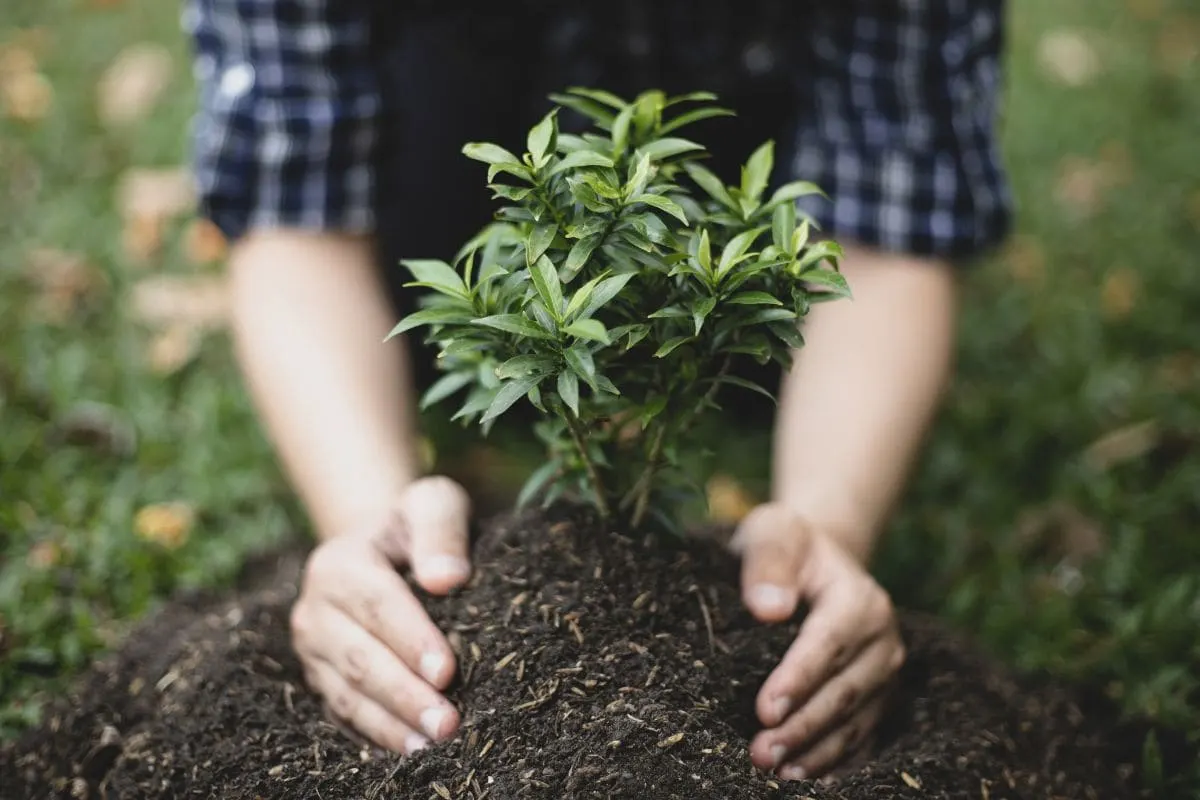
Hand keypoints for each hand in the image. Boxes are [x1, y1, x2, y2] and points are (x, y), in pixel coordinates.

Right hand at [291, 476, 471, 754]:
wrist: (383, 546)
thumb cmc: (418, 526)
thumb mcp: (433, 504)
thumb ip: (441, 528)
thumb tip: (448, 578)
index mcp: (338, 562)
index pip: (376, 604)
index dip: (411, 639)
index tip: (447, 670)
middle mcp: (315, 608)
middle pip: (358, 657)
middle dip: (403, 693)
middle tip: (448, 723)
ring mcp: (313, 649)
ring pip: (348, 693)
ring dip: (391, 722)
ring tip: (433, 745)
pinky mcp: (321, 678)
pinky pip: (345, 713)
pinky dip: (377, 733)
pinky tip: (411, 749)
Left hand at [730, 503, 904, 781]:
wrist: (817, 558)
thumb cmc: (787, 545)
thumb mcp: (773, 533)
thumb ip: (768, 563)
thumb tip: (767, 609)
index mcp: (860, 598)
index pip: (829, 643)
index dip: (799, 679)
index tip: (764, 709)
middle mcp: (883, 638)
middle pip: (845, 691)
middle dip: (803, 727)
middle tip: (760, 754)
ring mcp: (885, 671)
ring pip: (856, 721)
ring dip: (818, 751)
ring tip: (776, 772)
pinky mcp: (878, 695)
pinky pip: (862, 735)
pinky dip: (835, 760)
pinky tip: (804, 776)